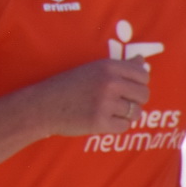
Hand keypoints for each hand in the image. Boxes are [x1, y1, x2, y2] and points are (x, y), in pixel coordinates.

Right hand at [29, 59, 149, 137]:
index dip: (138, 83)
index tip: (127, 87)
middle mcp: (109, 83)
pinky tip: (101, 119)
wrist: (42, 106)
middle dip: (134, 100)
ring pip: (136, 112)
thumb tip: (141, 59)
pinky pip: (124, 126)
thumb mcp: (92, 69)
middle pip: (143, 94)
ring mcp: (106, 103)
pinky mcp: (101, 122)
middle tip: (117, 102)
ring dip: (125, 114)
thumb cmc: (67, 86)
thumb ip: (119, 66)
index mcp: (107, 66)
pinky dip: (115, 125)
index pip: (143, 74)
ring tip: (108, 111)